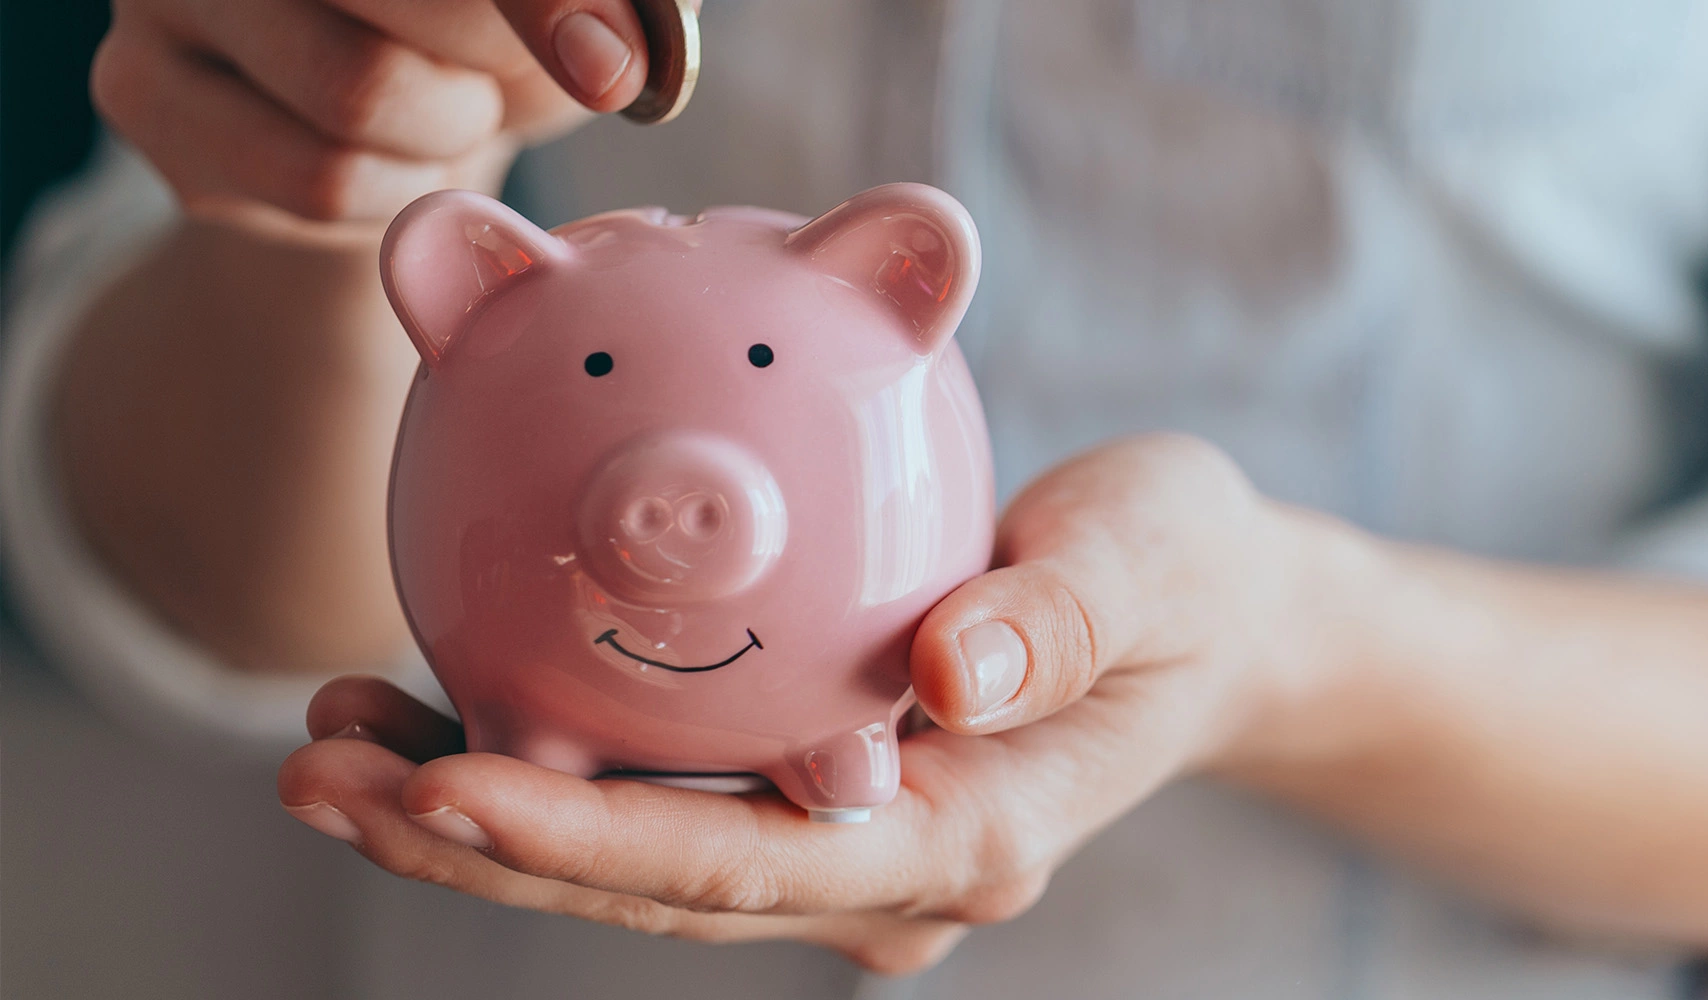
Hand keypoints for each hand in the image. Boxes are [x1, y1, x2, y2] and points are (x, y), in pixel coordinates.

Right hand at [91, 0, 691, 222]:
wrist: (386, 117)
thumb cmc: (489, 27)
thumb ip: (611, 3)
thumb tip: (616, 61)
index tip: (613, 70)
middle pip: (400, 2)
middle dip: (492, 61)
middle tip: (502, 76)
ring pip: (355, 98)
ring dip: (443, 133)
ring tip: (441, 107)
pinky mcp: (138, 91)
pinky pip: (316, 180)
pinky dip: (390, 192)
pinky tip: (382, 154)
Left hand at [278, 434, 1359, 971]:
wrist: (1203, 621)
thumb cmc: (1183, 576)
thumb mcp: (1155, 556)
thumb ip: (1064, 616)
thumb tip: (954, 676)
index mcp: (964, 832)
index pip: (751, 862)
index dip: (591, 846)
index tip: (443, 785)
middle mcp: (886, 866)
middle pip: (657, 886)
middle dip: (481, 844)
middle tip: (318, 771)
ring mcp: (845, 844)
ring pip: (635, 857)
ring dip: (477, 815)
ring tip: (328, 742)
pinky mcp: (812, 798)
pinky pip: (657, 800)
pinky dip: (543, 766)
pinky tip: (433, 707)